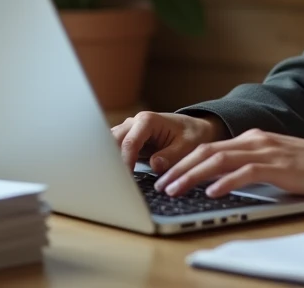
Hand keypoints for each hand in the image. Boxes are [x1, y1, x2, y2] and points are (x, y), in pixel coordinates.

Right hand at [111, 111, 226, 170]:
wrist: (194, 128)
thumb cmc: (192, 135)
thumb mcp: (188, 146)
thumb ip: (171, 155)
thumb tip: (154, 165)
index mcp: (147, 120)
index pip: (129, 142)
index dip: (125, 161)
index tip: (126, 179)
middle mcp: (134, 123)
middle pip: (113, 141)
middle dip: (111, 161)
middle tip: (114, 182)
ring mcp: (129, 131)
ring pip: (109, 144)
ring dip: (109, 161)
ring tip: (111, 181)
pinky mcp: (128, 140)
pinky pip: (114, 150)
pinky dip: (112, 162)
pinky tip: (114, 177)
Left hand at [152, 129, 303, 198]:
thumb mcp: (274, 163)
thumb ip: (249, 166)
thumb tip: (219, 182)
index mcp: (252, 139)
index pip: (208, 148)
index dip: (182, 161)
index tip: (164, 176)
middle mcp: (255, 140)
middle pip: (207, 151)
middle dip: (179, 168)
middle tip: (159, 185)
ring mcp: (267, 151)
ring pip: (219, 160)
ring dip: (192, 175)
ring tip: (175, 189)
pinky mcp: (279, 165)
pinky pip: (246, 171)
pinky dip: (225, 181)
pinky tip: (211, 192)